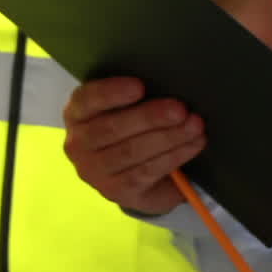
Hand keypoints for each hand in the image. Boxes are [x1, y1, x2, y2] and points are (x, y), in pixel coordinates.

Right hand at [62, 76, 205, 214]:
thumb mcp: (124, 105)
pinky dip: (173, 156)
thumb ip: (135, 94)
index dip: (112, 92)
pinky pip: (146, 172)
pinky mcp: (116, 192)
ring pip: (131, 152)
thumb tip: (167, 79)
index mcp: (77, 113)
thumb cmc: (130, 124)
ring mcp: (94, 172)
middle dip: (150, 117)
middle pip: (112, 128)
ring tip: (195, 125)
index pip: (86, 100)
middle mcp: (78, 144)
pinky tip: (193, 144)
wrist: (133, 171)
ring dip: (168, 138)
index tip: (140, 86)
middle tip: (181, 109)